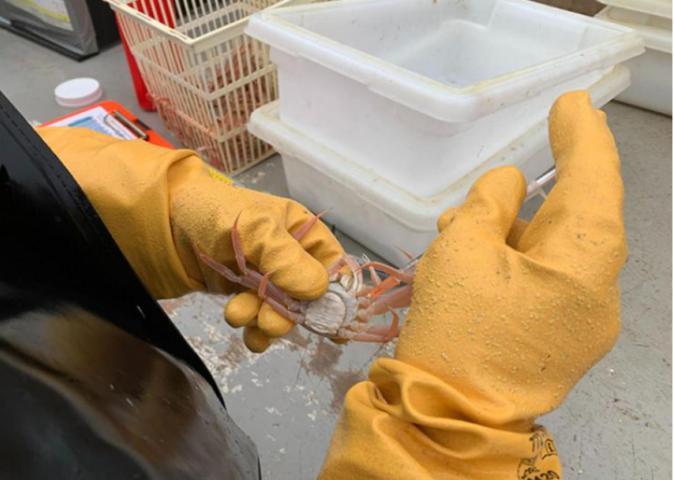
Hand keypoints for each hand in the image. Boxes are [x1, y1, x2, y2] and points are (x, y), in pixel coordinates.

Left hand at [37, 127, 343, 352]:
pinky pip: (261, 319)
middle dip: (289, 312)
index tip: (331, 320)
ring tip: (239, 316)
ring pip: (284, 312)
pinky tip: (248, 336)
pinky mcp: (244, 293)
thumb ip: (286, 259)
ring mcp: (266, 278)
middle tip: (267, 321)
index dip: (336, 294)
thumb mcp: (254, 228)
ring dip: (267, 322)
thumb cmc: (210, 213)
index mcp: (301, 232)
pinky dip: (257, 332)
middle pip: (309, 297)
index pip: (333, 266)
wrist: (161, 224)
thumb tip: (319, 290)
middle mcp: (289, 256)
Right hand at [398, 91, 625, 411]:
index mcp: (585, 261)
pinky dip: (510, 261)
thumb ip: (489, 202)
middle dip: (527, 195)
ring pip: (551, 250)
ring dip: (508, 231)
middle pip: (572, 217)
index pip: (595, 180)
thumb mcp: (462, 248)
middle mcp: (598, 290)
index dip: (581, 136)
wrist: (448, 417)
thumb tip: (507, 187)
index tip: (569, 105)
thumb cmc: (458, 331)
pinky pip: (543, 280)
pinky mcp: (559, 337)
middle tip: (499, 178)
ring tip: (457, 230)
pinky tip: (469, 260)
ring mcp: (582, 319)